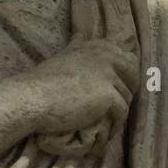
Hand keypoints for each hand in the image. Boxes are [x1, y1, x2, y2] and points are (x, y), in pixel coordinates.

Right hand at [26, 39, 137, 155]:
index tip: (111, 93)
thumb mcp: (63, 55)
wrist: (33, 98)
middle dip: (125, 94)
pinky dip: (115, 125)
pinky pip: (122, 114)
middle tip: (111, 111)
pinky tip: (105, 133)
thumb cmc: (44, 80)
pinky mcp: (110, 95)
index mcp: (99, 46)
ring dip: (118, 113)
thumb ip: (77, 46)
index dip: (123, 78)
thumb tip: (79, 35)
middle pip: (133, 78)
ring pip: (127, 98)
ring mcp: (110, 75)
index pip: (128, 60)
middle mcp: (109, 56)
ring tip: (104, 123)